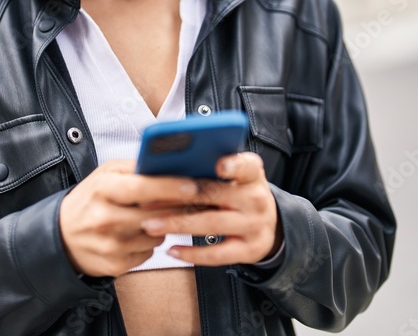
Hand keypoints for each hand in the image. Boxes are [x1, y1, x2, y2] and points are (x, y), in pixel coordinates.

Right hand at [59, 159, 200, 276]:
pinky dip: (149, 243)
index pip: (141, 187)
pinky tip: (137, 235)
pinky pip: (149, 253)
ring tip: (152, 217)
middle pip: (155, 215)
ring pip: (157, 236)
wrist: (60, 237)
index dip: (170, 187)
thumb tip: (169, 164)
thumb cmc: (89, 200)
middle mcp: (104, 219)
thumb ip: (134, 167)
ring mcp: (110, 245)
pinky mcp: (115, 265)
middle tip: (190, 200)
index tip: (192, 185)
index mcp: (101, 189)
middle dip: (177, 208)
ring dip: (163, 226)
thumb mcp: (104, 175)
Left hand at [139, 152, 282, 265]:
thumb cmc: (240, 196)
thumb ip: (209, 173)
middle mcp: (256, 199)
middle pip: (216, 195)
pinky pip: (216, 254)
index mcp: (252, 175)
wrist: (269, 226)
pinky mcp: (249, 250)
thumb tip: (163, 172)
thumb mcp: (235, 179)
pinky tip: (171, 250)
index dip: (234, 165)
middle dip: (178, 197)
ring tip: (150, 225)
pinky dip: (191, 253)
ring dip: (177, 225)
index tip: (219, 164)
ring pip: (211, 224)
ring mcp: (254, 226)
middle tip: (148, 199)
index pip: (247, 165)